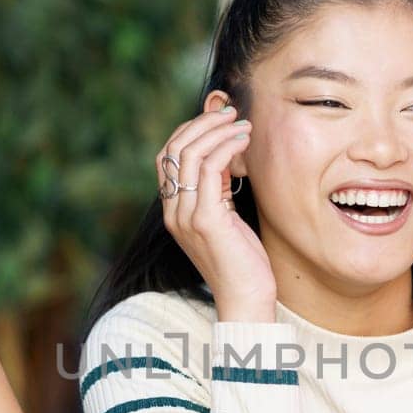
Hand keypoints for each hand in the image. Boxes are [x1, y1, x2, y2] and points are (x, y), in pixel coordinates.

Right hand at [157, 105, 276, 321]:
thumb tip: (225, 154)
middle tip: (232, 112)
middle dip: (203, 123)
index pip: (167, 157)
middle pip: (174, 149)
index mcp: (173, 211)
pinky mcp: (205, 220)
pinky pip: (209, 169)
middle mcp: (173, 212)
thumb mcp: (226, 218)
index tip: (219, 118)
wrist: (246, 299)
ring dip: (217, 130)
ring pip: (190, 154)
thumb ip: (217, 190)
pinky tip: (243, 141)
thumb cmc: (242, 262)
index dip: (189, 130)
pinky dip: (226, 147)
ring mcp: (185, 216)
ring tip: (242, 123)